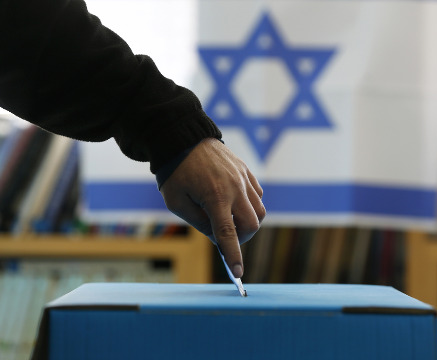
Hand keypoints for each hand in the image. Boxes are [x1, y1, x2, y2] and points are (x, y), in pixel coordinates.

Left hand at [160, 138, 265, 277]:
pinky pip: (258, 195)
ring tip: (229, 219)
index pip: (228, 234)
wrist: (183, 139)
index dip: (233, 256)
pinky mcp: (246, 171)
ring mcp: (243, 178)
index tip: (238, 274)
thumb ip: (199, 223)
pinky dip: (251, 206)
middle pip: (252, 225)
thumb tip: (218, 238)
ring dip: (248, 222)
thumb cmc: (176, 173)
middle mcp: (235, 188)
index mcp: (215, 197)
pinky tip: (235, 204)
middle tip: (226, 238)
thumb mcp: (177, 203)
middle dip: (241, 238)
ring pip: (260, 211)